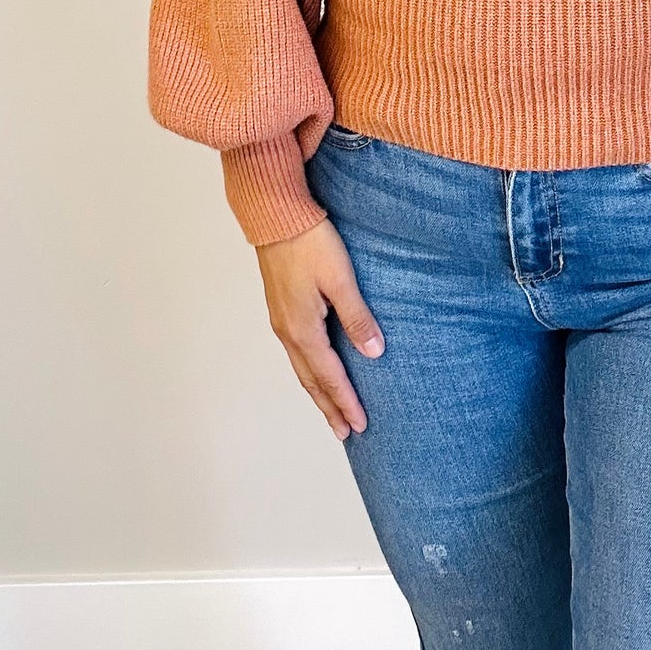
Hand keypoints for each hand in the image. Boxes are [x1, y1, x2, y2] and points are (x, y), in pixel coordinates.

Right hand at [255, 219, 385, 439]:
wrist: (276, 216)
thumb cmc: (310, 242)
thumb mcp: (340, 279)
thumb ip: (357, 317)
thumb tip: (374, 353)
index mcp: (303, 329)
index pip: (330, 377)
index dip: (346, 402)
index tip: (360, 426)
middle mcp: (288, 332)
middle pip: (311, 381)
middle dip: (329, 408)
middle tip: (345, 433)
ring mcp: (282, 321)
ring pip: (302, 368)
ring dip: (318, 392)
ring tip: (331, 411)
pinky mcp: (281, 309)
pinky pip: (297, 352)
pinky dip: (309, 371)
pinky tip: (316, 370)